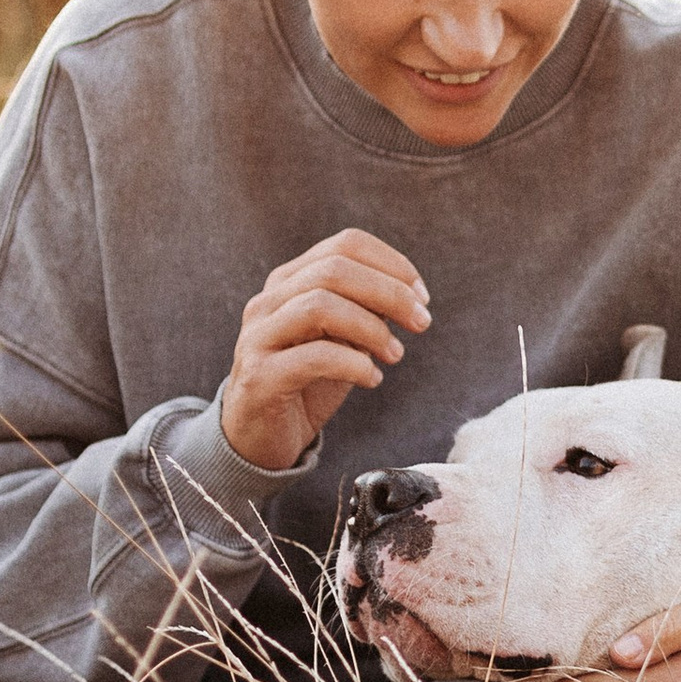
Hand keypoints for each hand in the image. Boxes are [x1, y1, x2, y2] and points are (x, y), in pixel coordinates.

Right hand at [218, 228, 428, 471]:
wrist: (260, 437)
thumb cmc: (309, 382)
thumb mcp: (343, 337)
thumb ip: (366, 310)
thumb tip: (410, 295)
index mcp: (290, 281)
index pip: (345, 244)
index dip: (392, 264)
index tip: (422, 296)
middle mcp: (268, 301)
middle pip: (335, 269)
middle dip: (390, 293)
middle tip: (421, 323)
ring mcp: (258, 337)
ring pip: (320, 306)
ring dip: (372, 328)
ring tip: (396, 355)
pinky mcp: (259, 376)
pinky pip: (314, 357)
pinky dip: (354, 365)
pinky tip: (372, 379)